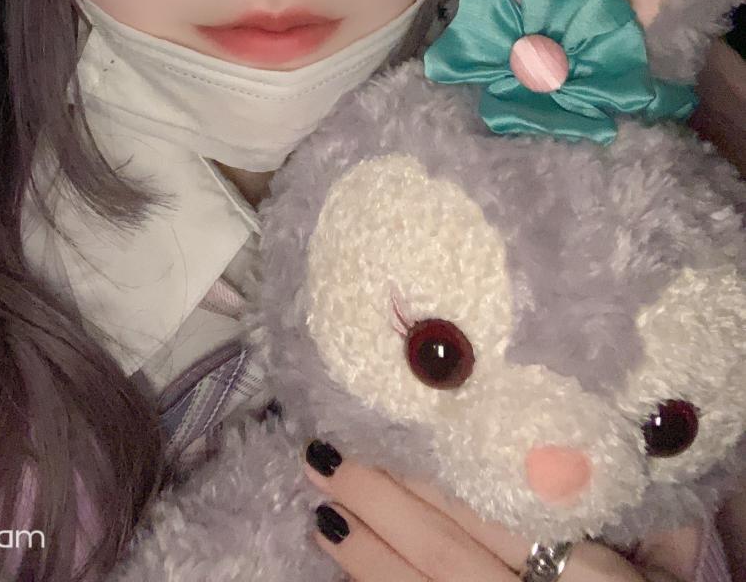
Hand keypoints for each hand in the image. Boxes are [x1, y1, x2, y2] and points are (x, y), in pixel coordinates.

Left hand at [302, 441, 694, 581]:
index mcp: (598, 581)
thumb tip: (603, 428)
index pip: (501, 520)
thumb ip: (642, 506)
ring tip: (322, 508)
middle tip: (325, 456)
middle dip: (381, 505)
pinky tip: (346, 562)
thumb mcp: (671, 561)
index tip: (385, 436)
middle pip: (449, 559)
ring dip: (367, 554)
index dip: (437, 482)